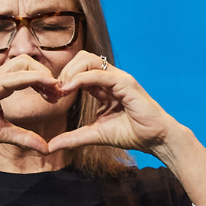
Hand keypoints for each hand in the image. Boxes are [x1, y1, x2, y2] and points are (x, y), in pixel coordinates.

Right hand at [0, 56, 64, 153]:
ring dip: (45, 77)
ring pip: (26, 64)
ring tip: (56, 93)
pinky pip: (18, 78)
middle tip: (58, 95)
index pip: (26, 72)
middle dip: (47, 75)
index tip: (55, 97)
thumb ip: (24, 137)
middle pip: (28, 62)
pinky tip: (49, 88)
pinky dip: (36, 80)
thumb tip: (45, 148)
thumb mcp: (2, 132)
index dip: (43, 82)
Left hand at [46, 53, 175, 154]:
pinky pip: (100, 74)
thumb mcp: (94, 135)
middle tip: (56, 91)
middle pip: (82, 58)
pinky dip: (81, 78)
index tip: (53, 95)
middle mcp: (110, 78)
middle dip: (65, 71)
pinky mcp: (125, 83)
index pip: (79, 70)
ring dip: (71, 72)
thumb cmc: (130, 134)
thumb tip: (50, 147)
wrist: (154, 139)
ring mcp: (118, 78)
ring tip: (62, 89)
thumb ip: (73, 138)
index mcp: (103, 86)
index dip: (64, 79)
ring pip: (88, 60)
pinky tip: (69, 88)